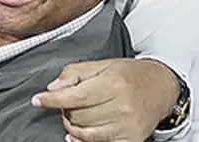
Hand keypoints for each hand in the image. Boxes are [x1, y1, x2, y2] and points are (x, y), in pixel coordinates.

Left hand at [31, 58, 179, 141]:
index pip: (75, 97)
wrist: (161, 87)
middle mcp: (122, 107)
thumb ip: (73, 73)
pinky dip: (82, 140)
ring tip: (76, 113)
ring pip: (84, 132)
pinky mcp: (130, 140)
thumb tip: (53, 88)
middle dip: (65, 109)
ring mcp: (127, 127)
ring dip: (72, 124)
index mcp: (114, 84)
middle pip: (77, 116)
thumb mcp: (101, 65)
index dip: (52, 100)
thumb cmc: (129, 75)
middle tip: (69, 102)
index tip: (37, 100)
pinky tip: (78, 132)